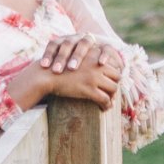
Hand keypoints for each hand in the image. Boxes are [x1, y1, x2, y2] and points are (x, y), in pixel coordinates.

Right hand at [6, 36, 122, 109]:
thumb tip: (100, 67)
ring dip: (112, 96)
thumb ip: (89, 59)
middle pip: (117, 76)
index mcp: (95, 54)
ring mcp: (94, 77)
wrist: (47, 75)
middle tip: (112, 94)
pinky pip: (105, 99)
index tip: (111, 82)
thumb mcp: (76, 57)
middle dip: (115, 85)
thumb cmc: (60, 67)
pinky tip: (103, 108)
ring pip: (113, 88)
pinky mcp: (89, 89)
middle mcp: (97, 64)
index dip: (114, 74)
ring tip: (109, 102)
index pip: (114, 64)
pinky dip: (106, 105)